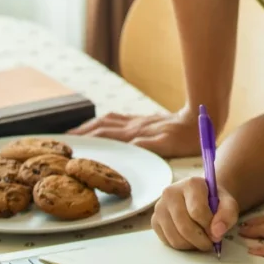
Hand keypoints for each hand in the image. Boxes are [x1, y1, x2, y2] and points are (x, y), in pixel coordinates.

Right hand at [68, 107, 202, 156]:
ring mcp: (138, 121)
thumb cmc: (186, 137)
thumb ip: (147, 144)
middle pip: (102, 126)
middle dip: (83, 132)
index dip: (86, 138)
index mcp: (136, 133)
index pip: (105, 135)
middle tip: (64, 139)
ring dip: (91, 126)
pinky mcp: (145, 120)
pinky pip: (118, 120)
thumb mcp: (168, 144)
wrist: (199, 118)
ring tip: (76, 132)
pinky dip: (104, 122)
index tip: (68, 142)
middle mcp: (133, 126)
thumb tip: (126, 144)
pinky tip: (102, 126)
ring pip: (108, 121)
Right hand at [152, 177, 239, 251]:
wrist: (202, 197)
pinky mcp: (155, 220)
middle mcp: (171, 192)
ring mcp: (160, 206)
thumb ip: (227, 214)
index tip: (216, 232)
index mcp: (191, 183)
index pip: (197, 211)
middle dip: (201, 240)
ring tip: (201, 239)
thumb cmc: (215, 200)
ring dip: (191, 245)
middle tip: (210, 242)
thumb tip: (217, 232)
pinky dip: (181, 245)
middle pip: (185, 226)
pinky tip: (189, 238)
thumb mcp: (228, 203)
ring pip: (175, 238)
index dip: (209, 226)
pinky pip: (167, 242)